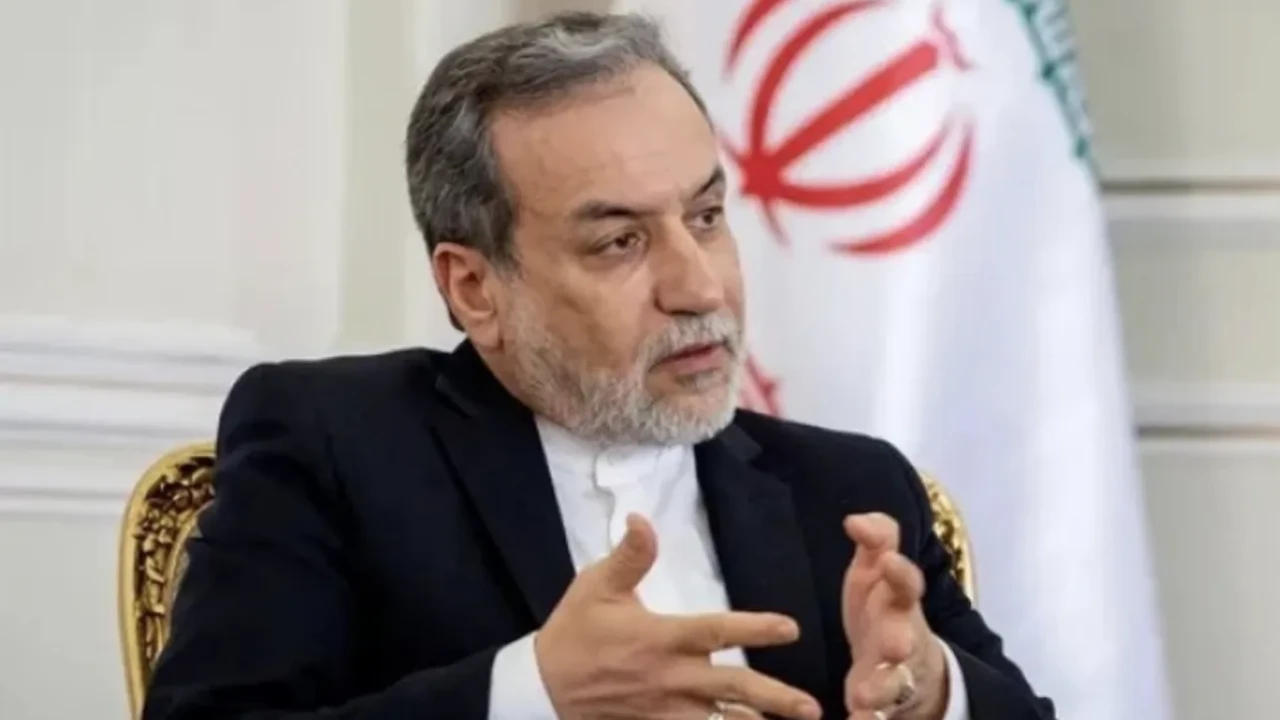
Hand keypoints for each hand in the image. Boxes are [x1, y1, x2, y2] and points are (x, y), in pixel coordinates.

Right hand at [535, 514, 822, 719]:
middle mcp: (670, 678)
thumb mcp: (595, 587)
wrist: (542, 689)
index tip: (789, 628)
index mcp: (660, 638)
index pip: (716, 632)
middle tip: (812, 708)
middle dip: (774, 698)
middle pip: (732, 690)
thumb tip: (643, 518)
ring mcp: (664, 710)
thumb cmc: (574, 632)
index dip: (755, 630)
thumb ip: (629, 556)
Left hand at [842, 513, 947, 719]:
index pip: (907, 582)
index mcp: (900, 599)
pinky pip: (878, 714)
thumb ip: (875, 539)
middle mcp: (903, 635)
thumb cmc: (882, 604)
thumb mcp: (875, 568)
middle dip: (901, 641)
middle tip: (896, 645)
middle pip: (907, 639)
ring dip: (883, 688)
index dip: (900, 571)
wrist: (899, 657)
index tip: (888, 561)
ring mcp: (895, 671)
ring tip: (865, 698)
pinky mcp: (882, 701)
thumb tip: (855, 519)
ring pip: (895, 683)